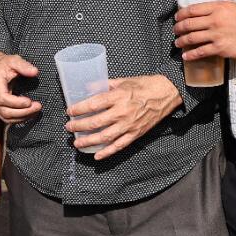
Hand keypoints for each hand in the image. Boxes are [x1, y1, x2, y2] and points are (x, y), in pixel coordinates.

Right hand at [0, 51, 40, 123]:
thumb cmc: (3, 64)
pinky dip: (19, 118)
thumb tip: (35, 72)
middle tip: (38, 106)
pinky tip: (30, 114)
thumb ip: (23, 65)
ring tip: (36, 110)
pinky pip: (6, 118)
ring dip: (22, 117)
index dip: (16, 103)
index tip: (29, 101)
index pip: (2, 98)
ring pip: (6, 117)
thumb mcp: (13, 60)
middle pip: (5, 111)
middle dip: (23, 112)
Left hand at [66, 75, 181, 159]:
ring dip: (88, 141)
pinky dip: (107, 152)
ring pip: (105, 137)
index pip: (93, 104)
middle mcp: (122, 112)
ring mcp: (129, 125)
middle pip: (95, 122)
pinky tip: (97, 155)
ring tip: (77, 143)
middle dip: (79, 126)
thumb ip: (104, 84)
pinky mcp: (135, 134)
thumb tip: (87, 87)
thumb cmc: (144, 85)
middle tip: (69, 127)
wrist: (166, 94)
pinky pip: (119, 146)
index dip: (79, 109)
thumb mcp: (123, 80)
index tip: (70, 112)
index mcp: (118, 96)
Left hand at [173, 0, 235, 60]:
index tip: (177, 17)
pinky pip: (200, 52)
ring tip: (177, 43)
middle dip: (178, 28)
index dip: (181, 14)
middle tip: (175, 30)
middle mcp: (214, 20)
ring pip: (191, 38)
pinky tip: (185, 56)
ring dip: (181, 41)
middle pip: (189, 24)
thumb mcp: (234, 6)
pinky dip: (190, 54)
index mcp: (217, 7)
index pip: (192, 9)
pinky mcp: (220, 49)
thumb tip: (206, 10)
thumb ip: (219, 7)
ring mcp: (216, 35)